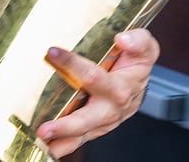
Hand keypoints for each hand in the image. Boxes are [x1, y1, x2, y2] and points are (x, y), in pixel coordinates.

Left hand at [35, 29, 158, 157]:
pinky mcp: (97, 127)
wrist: (140, 82)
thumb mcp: (145, 46)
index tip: (52, 52)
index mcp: (123, 85)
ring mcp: (105, 120)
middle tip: (45, 128)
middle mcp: (114, 106)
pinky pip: (82, 139)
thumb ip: (138, 40)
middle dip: (67, 125)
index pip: (96, 76)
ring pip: (84, 132)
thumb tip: (123, 39)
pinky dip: (66, 145)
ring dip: (63, 138)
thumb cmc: (137, 62)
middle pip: (89, 118)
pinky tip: (49, 147)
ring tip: (44, 140)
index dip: (73, 64)